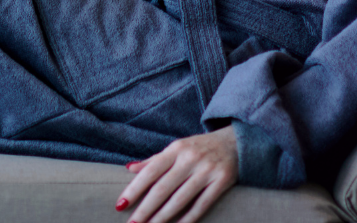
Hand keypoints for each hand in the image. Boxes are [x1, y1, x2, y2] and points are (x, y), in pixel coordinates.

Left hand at [114, 126, 237, 222]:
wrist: (235, 141)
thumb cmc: (199, 148)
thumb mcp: (177, 148)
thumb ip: (154, 160)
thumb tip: (129, 168)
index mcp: (176, 149)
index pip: (150, 171)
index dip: (134, 189)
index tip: (120, 204)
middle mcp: (190, 158)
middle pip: (163, 188)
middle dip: (145, 209)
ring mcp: (207, 170)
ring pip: (180, 199)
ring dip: (163, 217)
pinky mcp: (222, 181)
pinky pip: (202, 204)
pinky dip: (188, 218)